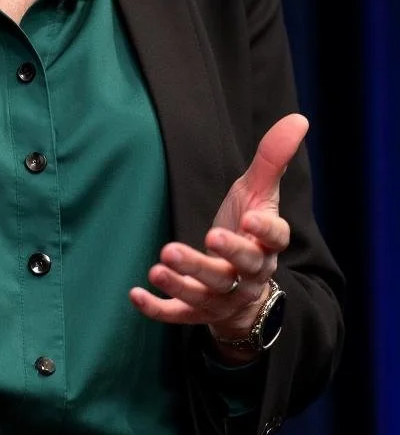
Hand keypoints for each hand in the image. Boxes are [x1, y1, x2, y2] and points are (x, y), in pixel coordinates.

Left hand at [129, 113, 307, 354]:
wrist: (242, 287)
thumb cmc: (247, 228)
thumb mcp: (258, 193)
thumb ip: (272, 159)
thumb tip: (299, 118)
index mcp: (266, 245)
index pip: (273, 240)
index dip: (264, 232)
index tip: (249, 219)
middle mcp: (247, 275)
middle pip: (237, 269)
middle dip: (219, 255)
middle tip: (206, 238)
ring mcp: (222, 297)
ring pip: (205, 294)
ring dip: (182, 282)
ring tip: (159, 265)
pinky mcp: (197, 313)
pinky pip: (178, 316)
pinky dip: (158, 309)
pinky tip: (135, 294)